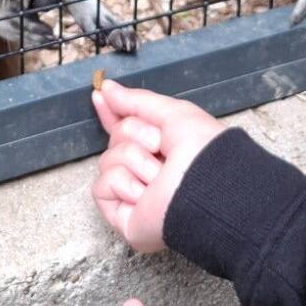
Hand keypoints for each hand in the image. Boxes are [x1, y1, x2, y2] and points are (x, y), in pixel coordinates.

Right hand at [91, 81, 222, 252]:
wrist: (207, 186)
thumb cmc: (202, 152)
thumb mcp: (173, 114)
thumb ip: (137, 101)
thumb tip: (106, 90)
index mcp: (162, 151)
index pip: (126, 130)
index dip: (112, 114)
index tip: (98, 95)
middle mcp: (147, 173)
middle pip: (116, 140)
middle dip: (135, 135)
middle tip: (161, 147)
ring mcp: (134, 195)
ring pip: (107, 161)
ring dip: (134, 160)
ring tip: (159, 176)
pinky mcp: (123, 216)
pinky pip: (101, 187)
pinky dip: (123, 184)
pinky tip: (144, 195)